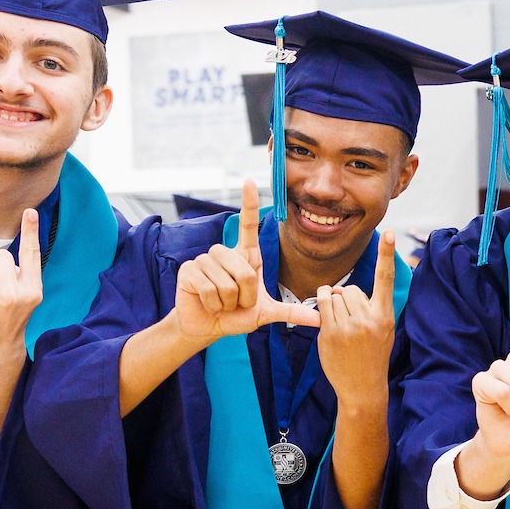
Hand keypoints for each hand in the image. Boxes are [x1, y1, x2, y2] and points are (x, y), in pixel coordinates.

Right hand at [172, 180, 322, 345]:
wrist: (207, 327)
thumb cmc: (235, 316)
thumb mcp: (265, 313)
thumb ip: (291, 313)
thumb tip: (320, 320)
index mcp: (245, 256)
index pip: (248, 226)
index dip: (249, 204)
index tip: (250, 181)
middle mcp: (224, 252)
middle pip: (247, 273)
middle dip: (246, 297)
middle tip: (236, 303)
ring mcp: (204, 259)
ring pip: (229, 284)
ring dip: (229, 302)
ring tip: (222, 303)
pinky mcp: (189, 270)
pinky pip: (210, 290)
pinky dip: (214, 304)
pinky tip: (208, 304)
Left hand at [317, 230, 396, 415]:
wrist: (362, 387)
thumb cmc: (373, 355)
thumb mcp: (383, 330)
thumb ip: (370, 307)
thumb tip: (343, 290)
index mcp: (385, 316)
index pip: (385, 279)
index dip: (388, 254)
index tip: (390, 233)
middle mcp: (368, 319)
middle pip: (350, 288)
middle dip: (346, 298)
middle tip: (351, 319)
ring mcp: (348, 326)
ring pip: (334, 294)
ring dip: (332, 302)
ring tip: (340, 322)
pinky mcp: (330, 333)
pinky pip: (322, 304)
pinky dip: (322, 307)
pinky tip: (328, 323)